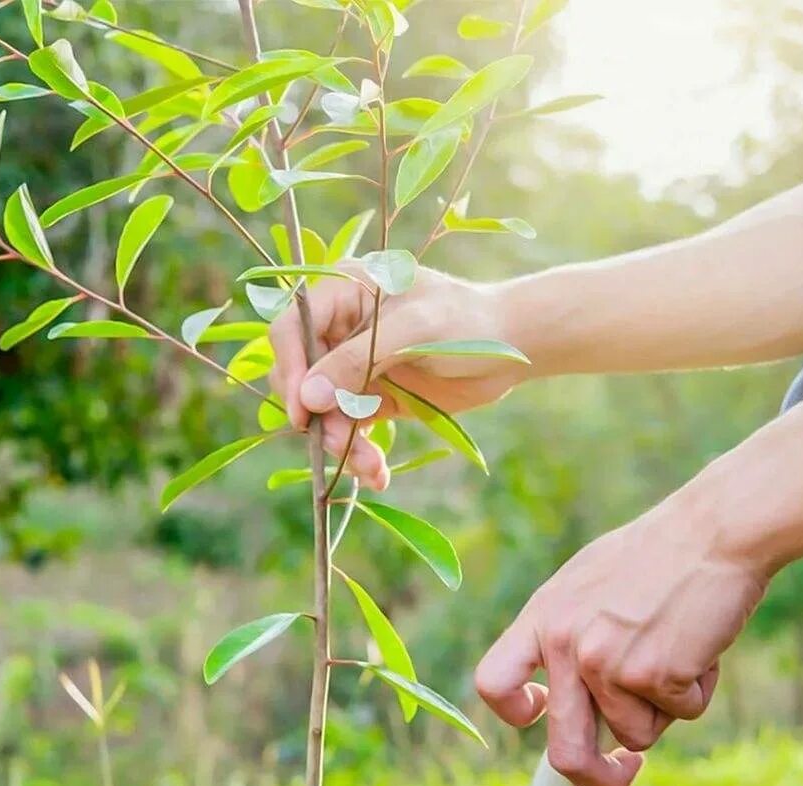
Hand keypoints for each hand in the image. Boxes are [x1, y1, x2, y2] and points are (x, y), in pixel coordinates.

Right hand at [267, 264, 529, 489]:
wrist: (513, 348)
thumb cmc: (466, 322)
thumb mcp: (413, 331)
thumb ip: (358, 361)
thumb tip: (308, 397)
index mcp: (342, 294)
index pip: (291, 330)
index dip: (290, 370)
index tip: (302, 413)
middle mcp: (340, 330)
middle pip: (301, 379)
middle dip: (318, 417)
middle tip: (340, 446)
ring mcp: (354, 367)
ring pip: (323, 413)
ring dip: (341, 444)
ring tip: (371, 467)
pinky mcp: (371, 398)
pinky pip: (349, 430)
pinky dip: (359, 454)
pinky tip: (377, 474)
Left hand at [473, 493, 768, 785]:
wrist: (713, 531)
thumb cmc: (656, 555)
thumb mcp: (586, 585)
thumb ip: (569, 635)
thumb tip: (565, 700)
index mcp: (542, 618)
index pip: (493, 683)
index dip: (515, 712)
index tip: (543, 716)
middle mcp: (565, 645)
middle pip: (563, 751)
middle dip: (596, 780)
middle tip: (622, 773)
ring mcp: (607, 663)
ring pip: (637, 734)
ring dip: (664, 707)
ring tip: (678, 648)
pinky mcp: (655, 675)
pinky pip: (682, 714)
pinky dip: (698, 691)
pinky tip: (700, 644)